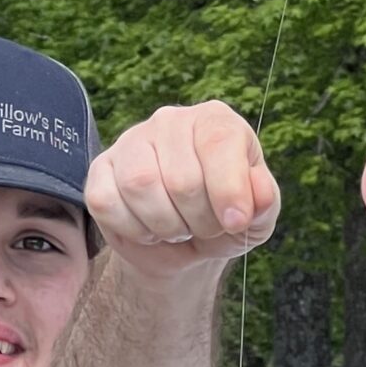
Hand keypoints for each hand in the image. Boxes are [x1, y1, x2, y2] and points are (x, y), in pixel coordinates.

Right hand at [85, 101, 280, 278]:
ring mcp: (132, 142)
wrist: (183, 245)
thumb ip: (264, 203)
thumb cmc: (222, 220)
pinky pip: (106, 201)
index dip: (229, 190)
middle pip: (181, 177)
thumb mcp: (256, 218)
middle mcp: (171, 122)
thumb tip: (259, 194)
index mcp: (215, 121)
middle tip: (204, 228)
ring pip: (140, 186)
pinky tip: (148, 230)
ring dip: (165, 225)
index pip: (219, 143)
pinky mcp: (101, 170)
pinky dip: (133, 230)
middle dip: (198, 220)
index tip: (235, 223)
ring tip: (177, 228)